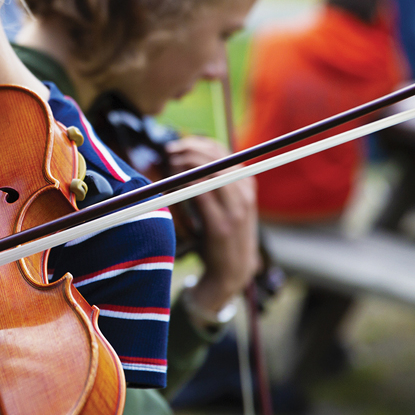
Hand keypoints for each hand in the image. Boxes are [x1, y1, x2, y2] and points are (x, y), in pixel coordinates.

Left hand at [166, 136, 259, 311]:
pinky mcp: (222, 226)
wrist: (232, 271)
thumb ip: (210, 183)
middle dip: (189, 150)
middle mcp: (244, 193)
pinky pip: (200, 196)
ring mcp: (236, 209)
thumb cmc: (220, 234)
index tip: (177, 144)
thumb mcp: (223, 204)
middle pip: (216, 158)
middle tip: (169, 151)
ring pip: (210, 173)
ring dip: (186, 164)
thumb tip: (183, 158)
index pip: (223, 151)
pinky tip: (170, 186)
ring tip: (168, 165)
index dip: (198, 143)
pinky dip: (183, 186)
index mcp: (246, 184)